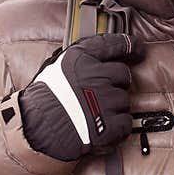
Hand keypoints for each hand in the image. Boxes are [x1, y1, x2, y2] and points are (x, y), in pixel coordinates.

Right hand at [18, 33, 144, 161]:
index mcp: (81, 58)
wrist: (35, 129)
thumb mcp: (56, 66)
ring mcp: (104, 100)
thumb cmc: (43, 98)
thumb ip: (80, 59)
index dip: (131, 46)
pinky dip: (117, 128)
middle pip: (123, 74)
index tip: (138, 50)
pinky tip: (102, 128)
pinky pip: (125, 123)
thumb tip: (101, 55)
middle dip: (116, 83)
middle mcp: (95, 75)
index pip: (115, 44)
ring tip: (94, 113)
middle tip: (100, 94)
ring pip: (124, 100)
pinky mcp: (108, 125)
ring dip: (114, 107)